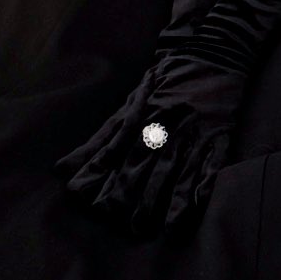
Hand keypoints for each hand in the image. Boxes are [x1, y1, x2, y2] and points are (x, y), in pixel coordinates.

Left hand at [55, 36, 248, 233]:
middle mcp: (163, 127)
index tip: (91, 202)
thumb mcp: (126, 108)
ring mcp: (192, 132)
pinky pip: (213, 162)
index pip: (117, 154)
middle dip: (134, 195)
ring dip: (169, 199)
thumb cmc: (162, 84)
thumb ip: (99, 142)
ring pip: (178, 169)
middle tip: (124, 224)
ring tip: (161, 227)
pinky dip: (205, 184)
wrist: (209, 51)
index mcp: (139, 120)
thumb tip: (61, 169)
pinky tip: (197, 205)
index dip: (104, 179)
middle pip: (146, 166)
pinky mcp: (219, 135)